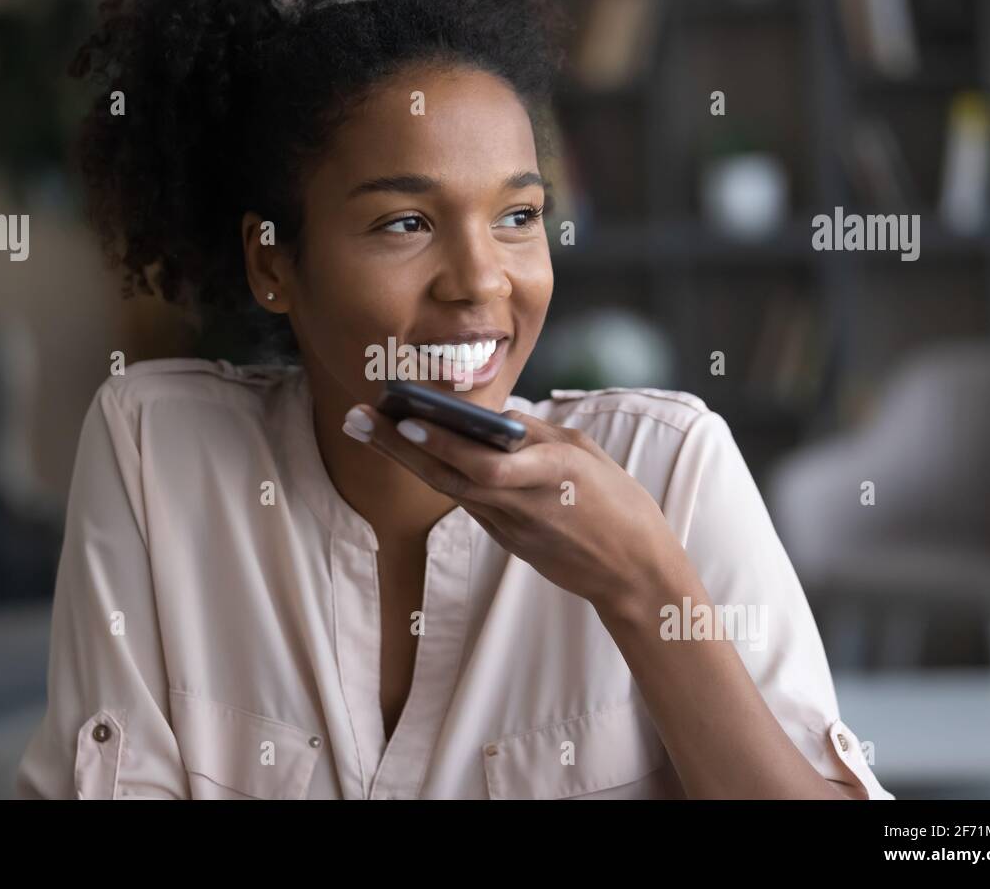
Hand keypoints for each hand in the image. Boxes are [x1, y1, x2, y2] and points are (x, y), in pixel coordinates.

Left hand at [344, 404, 690, 613]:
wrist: (632, 571)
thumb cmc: (617, 500)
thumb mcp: (584, 451)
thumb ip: (534, 433)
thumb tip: (490, 417)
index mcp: (551, 475)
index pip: (485, 462)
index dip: (443, 444)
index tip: (405, 419)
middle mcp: (522, 504)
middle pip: (449, 475)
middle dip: (399, 446)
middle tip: (356, 417)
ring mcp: (509, 527)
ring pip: (450, 488)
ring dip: (407, 458)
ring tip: (370, 427)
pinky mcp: (505, 540)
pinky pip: (468, 500)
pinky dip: (440, 472)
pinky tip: (414, 449)